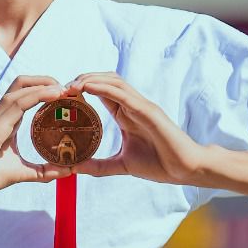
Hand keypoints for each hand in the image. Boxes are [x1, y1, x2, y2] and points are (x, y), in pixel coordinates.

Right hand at [0, 75, 76, 197]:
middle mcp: (0, 115)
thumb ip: (42, 171)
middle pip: (22, 84)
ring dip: (43, 84)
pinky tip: (54, 95)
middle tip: (66, 88)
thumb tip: (66, 171)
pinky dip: (37, 95)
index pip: (24, 95)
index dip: (43, 90)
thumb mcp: (20, 172)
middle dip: (45, 80)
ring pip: (20, 88)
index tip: (64, 96)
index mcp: (5, 122)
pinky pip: (17, 103)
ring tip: (63, 88)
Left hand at [65, 72, 207, 184]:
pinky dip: (103, 88)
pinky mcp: (148, 110)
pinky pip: (122, 94)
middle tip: (61, 88)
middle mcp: (132, 105)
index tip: (61, 95)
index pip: (101, 92)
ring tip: (70, 85)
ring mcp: (141, 105)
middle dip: (82, 79)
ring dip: (90, 79)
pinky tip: (86, 87)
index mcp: (126, 114)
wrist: (185, 169)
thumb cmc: (159, 164)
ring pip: (112, 81)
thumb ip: (99, 166)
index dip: (82, 89)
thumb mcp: (122, 165)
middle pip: (105, 80)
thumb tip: (74, 169)